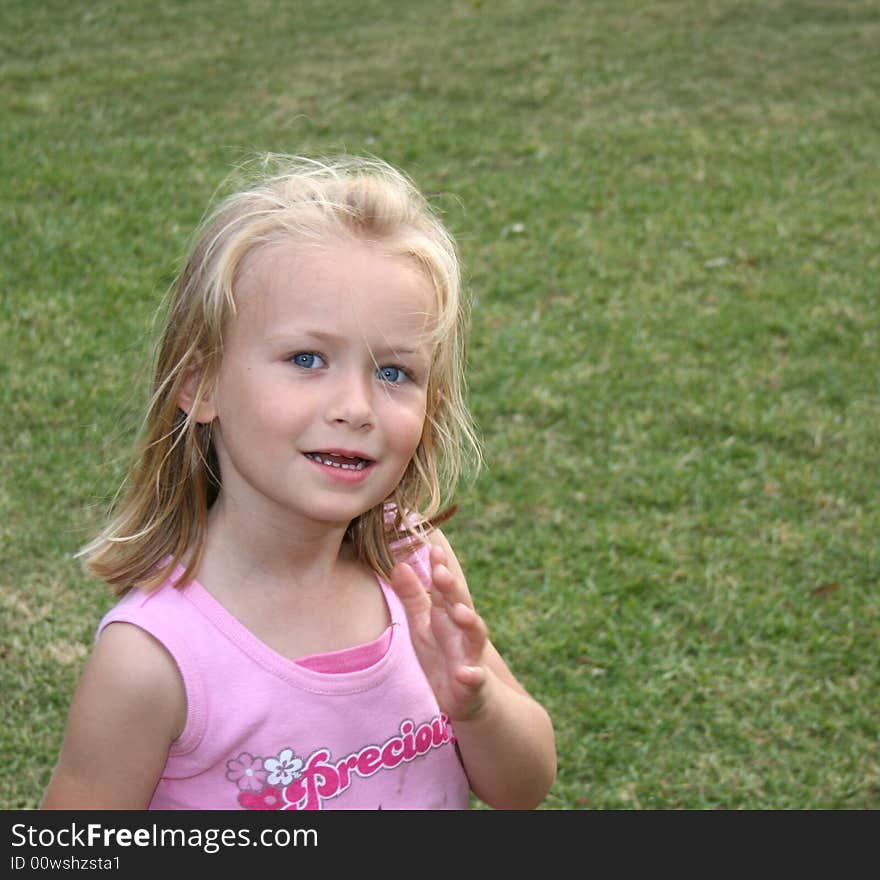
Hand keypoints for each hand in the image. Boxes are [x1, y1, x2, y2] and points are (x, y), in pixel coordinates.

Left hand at [390, 542, 489, 721]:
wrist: (465, 697)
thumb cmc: (442, 655)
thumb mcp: (422, 624)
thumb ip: (412, 596)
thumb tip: (399, 564)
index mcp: (447, 614)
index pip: (445, 587)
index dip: (440, 568)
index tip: (433, 548)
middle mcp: (462, 630)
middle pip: (461, 604)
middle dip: (452, 589)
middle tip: (441, 573)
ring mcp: (470, 656)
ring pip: (475, 636)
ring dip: (470, 623)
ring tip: (461, 613)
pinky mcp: (473, 683)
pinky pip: (475, 679)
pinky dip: (472, 676)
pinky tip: (465, 673)